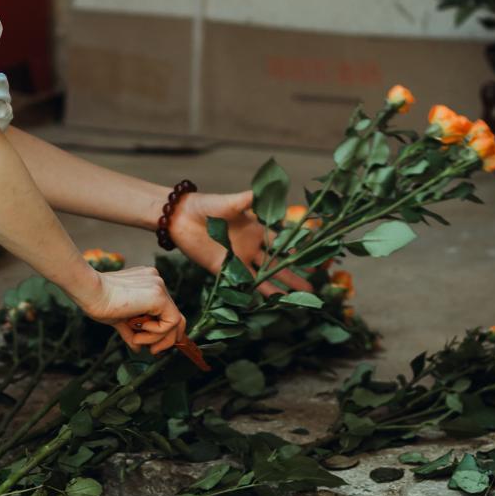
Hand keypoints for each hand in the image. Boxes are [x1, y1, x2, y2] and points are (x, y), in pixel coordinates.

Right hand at [79, 265, 186, 354]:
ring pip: (174, 321)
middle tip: (153, 351)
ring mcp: (159, 287)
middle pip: (174, 315)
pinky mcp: (159, 296)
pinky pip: (170, 322)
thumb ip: (132, 330)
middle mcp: (156, 281)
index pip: (166, 309)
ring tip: (137, 339)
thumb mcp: (119, 318)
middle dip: (166, 338)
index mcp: (147, 282)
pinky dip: (156, 334)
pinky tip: (139, 331)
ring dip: (157, 338)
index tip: (154, 346)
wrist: (90, 292)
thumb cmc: (99, 302)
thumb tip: (138, 348)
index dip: (164, 331)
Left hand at [167, 190, 313, 295]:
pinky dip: (253, 294)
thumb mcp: (229, 202)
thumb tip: (266, 189)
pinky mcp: (223, 269)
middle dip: (294, 275)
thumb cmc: (205, 205)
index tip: (316, 260)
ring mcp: (238, 259)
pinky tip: (267, 305)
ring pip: (263, 277)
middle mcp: (250, 246)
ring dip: (279, 288)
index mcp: (256, 229)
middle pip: (277, 264)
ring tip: (296, 301)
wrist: (178, 217)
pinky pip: (241, 284)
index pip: (282, 243)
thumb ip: (247, 200)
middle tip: (313, 288)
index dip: (298, 251)